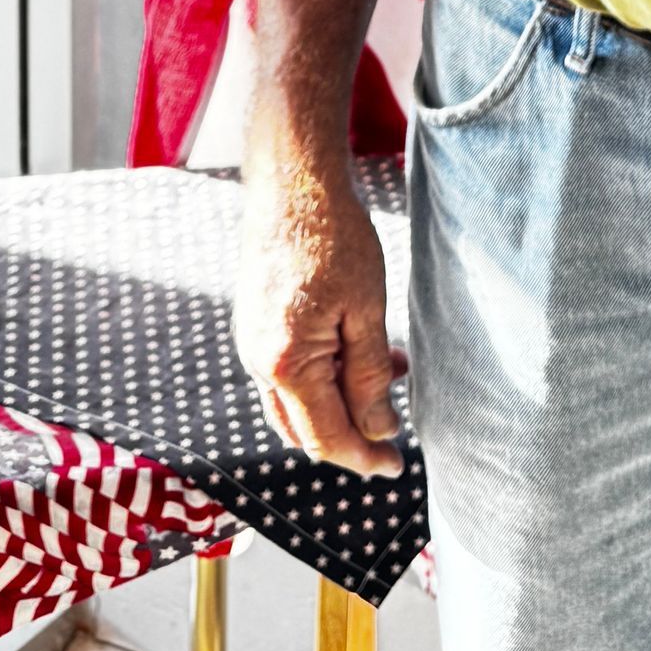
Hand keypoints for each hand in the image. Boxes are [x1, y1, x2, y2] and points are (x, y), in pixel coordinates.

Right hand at [234, 148, 406, 476]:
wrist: (292, 183)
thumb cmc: (333, 237)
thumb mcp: (366, 309)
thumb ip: (369, 377)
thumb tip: (379, 431)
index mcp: (287, 365)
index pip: (326, 438)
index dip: (364, 458)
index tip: (396, 467)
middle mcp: (260, 362)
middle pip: (305, 429)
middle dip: (351, 437)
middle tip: (394, 433)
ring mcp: (253, 344)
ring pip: (298, 401)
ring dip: (341, 403)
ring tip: (391, 375)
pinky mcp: (257, 325)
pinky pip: (290, 371)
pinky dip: (325, 376)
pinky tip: (362, 351)